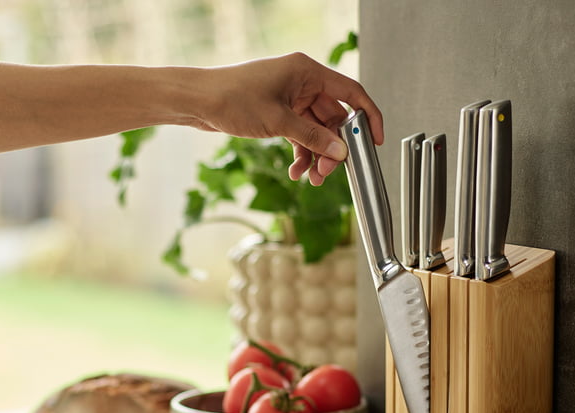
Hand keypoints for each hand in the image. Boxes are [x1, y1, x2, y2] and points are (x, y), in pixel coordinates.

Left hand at [195, 52, 384, 185]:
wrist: (199, 102)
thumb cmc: (232, 98)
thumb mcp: (278, 122)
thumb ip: (313, 138)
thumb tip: (340, 152)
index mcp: (307, 72)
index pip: (350, 92)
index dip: (367, 117)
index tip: (374, 140)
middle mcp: (302, 83)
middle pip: (333, 119)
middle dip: (333, 148)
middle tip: (328, 172)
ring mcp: (291, 99)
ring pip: (317, 132)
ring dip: (316, 156)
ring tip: (310, 178)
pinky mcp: (279, 114)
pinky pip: (301, 136)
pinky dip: (301, 154)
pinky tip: (297, 171)